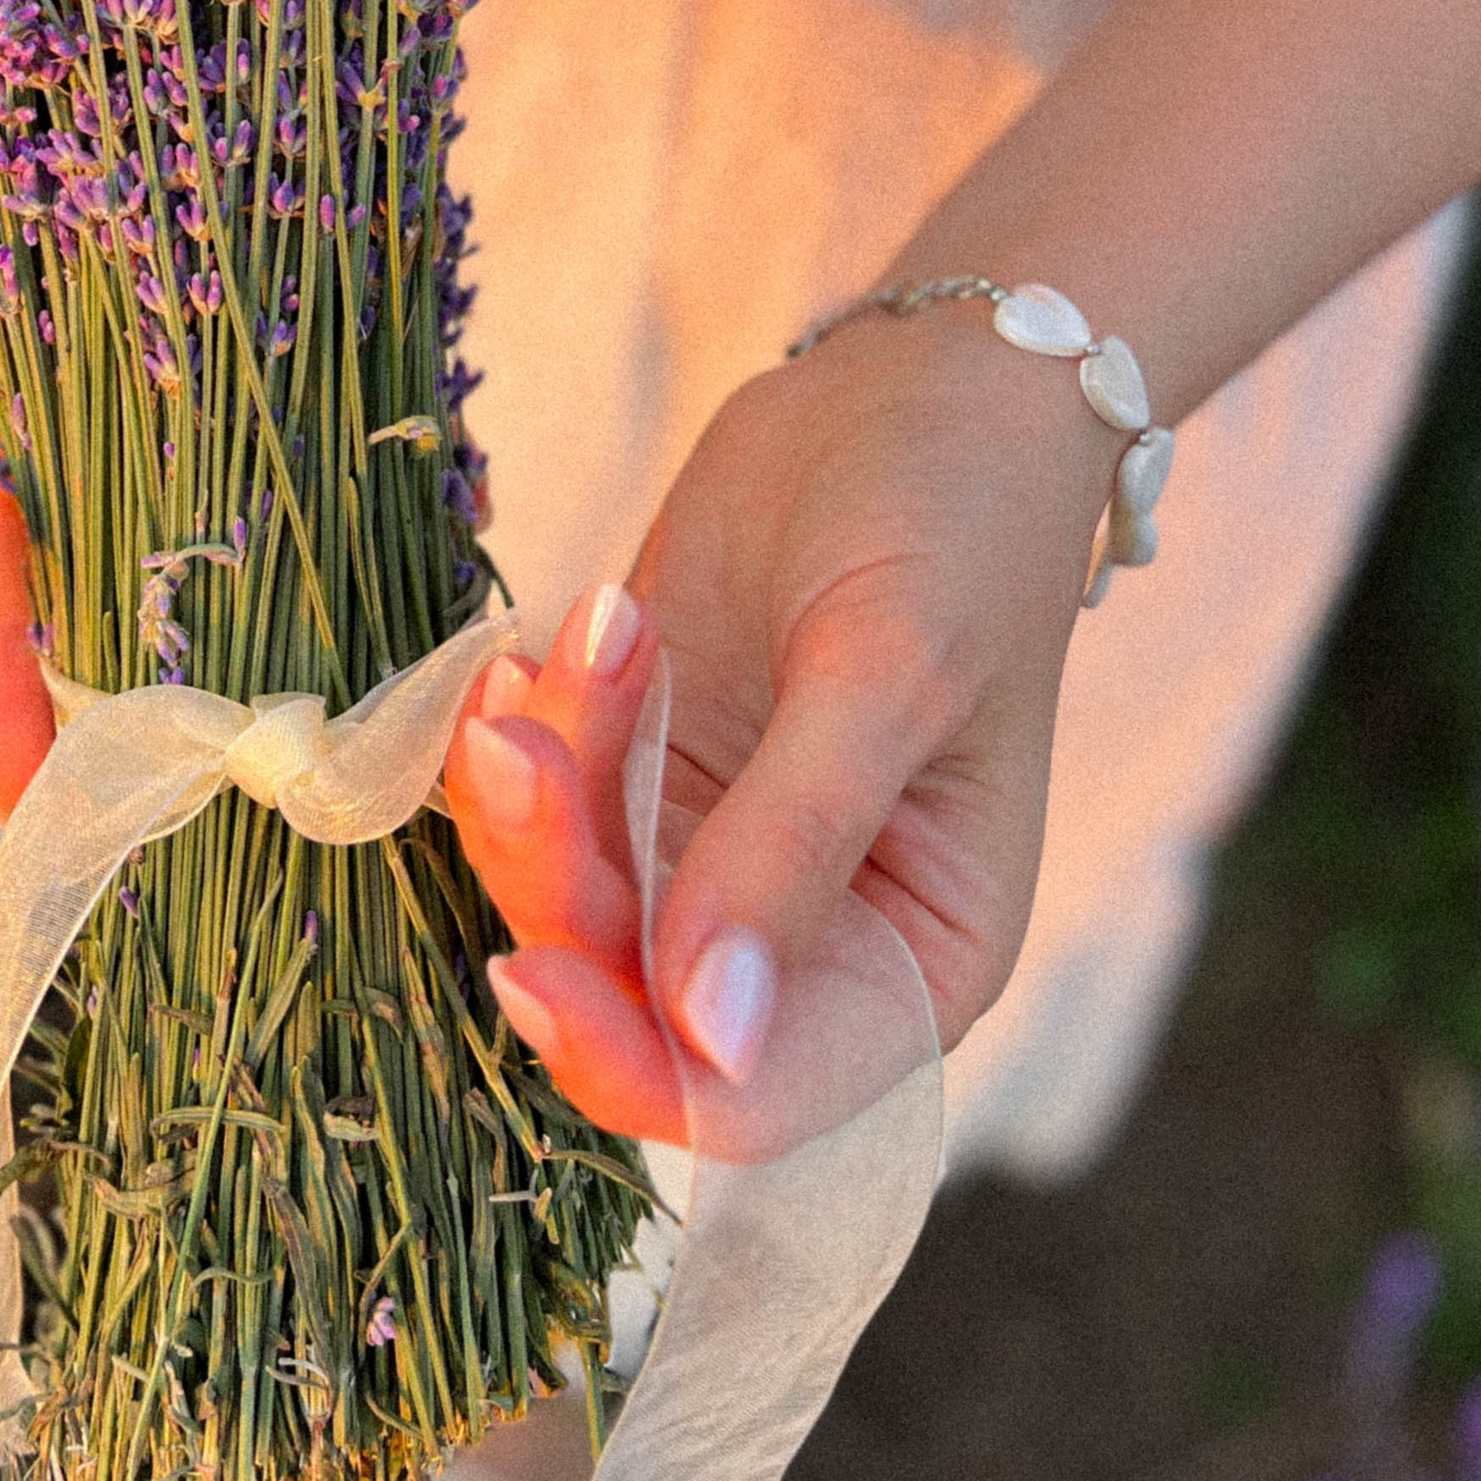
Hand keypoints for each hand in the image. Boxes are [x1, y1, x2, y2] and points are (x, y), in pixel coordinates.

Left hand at [443, 309, 1110, 1158]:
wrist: (920, 382)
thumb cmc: (955, 523)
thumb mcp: (888, 676)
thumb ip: (793, 850)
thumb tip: (715, 1035)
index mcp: (913, 965)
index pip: (752, 1098)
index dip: (632, 1062)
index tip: (531, 967)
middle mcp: (804, 941)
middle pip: (625, 996)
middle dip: (553, 875)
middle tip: (524, 728)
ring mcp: (708, 852)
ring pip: (560, 894)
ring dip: (535, 779)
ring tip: (593, 627)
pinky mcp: (641, 767)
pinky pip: (540, 798)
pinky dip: (527, 726)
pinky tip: (556, 639)